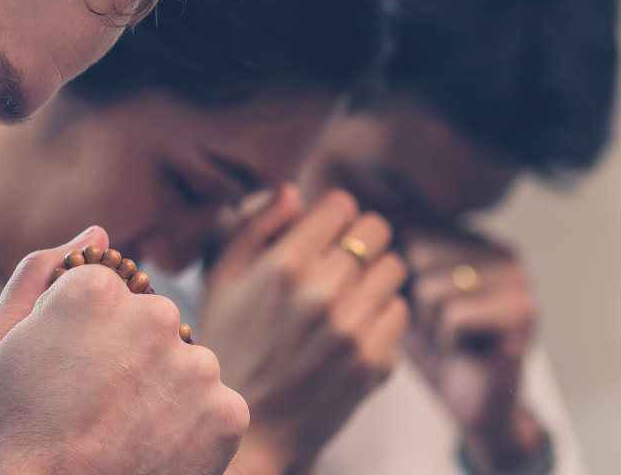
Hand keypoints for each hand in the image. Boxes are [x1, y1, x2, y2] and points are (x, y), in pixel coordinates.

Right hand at [0, 226, 248, 474]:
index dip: (83, 333)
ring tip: (123, 433)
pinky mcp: (226, 413)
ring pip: (185, 364)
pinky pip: (214, 407)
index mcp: (95, 290)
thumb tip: (96, 230)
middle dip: (130, 355)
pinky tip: (153, 450)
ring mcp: (195, 365)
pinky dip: (191, 429)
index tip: (67, 372)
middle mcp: (154, 316)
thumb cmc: (13, 434)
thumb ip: (39, 271)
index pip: (107, 289)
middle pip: (151, 322)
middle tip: (95, 407)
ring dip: (164, 391)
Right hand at [197, 187, 410, 474]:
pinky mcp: (373, 360)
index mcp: (284, 265)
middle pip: (376, 230)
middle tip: (342, 263)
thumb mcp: (221, 282)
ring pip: (394, 269)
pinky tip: (352, 330)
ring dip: (374, 277)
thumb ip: (255, 228)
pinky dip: (381, 317)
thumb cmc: (229, 349)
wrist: (248, 430)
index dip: (334, 215)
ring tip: (348, 298)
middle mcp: (322, 292)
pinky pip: (399, 312)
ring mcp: (352, 328)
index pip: (342, 205)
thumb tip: (294, 191)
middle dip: (359, 241)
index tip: (325, 233)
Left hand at [402, 232, 546, 473]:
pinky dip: (448, 340)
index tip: (425, 309)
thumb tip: (364, 227)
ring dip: (431, 324)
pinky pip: (454, 314)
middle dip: (416, 301)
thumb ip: (394, 258)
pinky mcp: (523, 311)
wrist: (473, 402)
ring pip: (433, 286)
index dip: (403, 281)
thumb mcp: (406, 294)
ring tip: (453, 338)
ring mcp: (518, 278)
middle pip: (419, 255)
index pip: (412, 235)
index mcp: (476, 238)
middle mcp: (502, 250)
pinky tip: (466, 350)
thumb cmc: (438, 347)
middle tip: (442, 327)